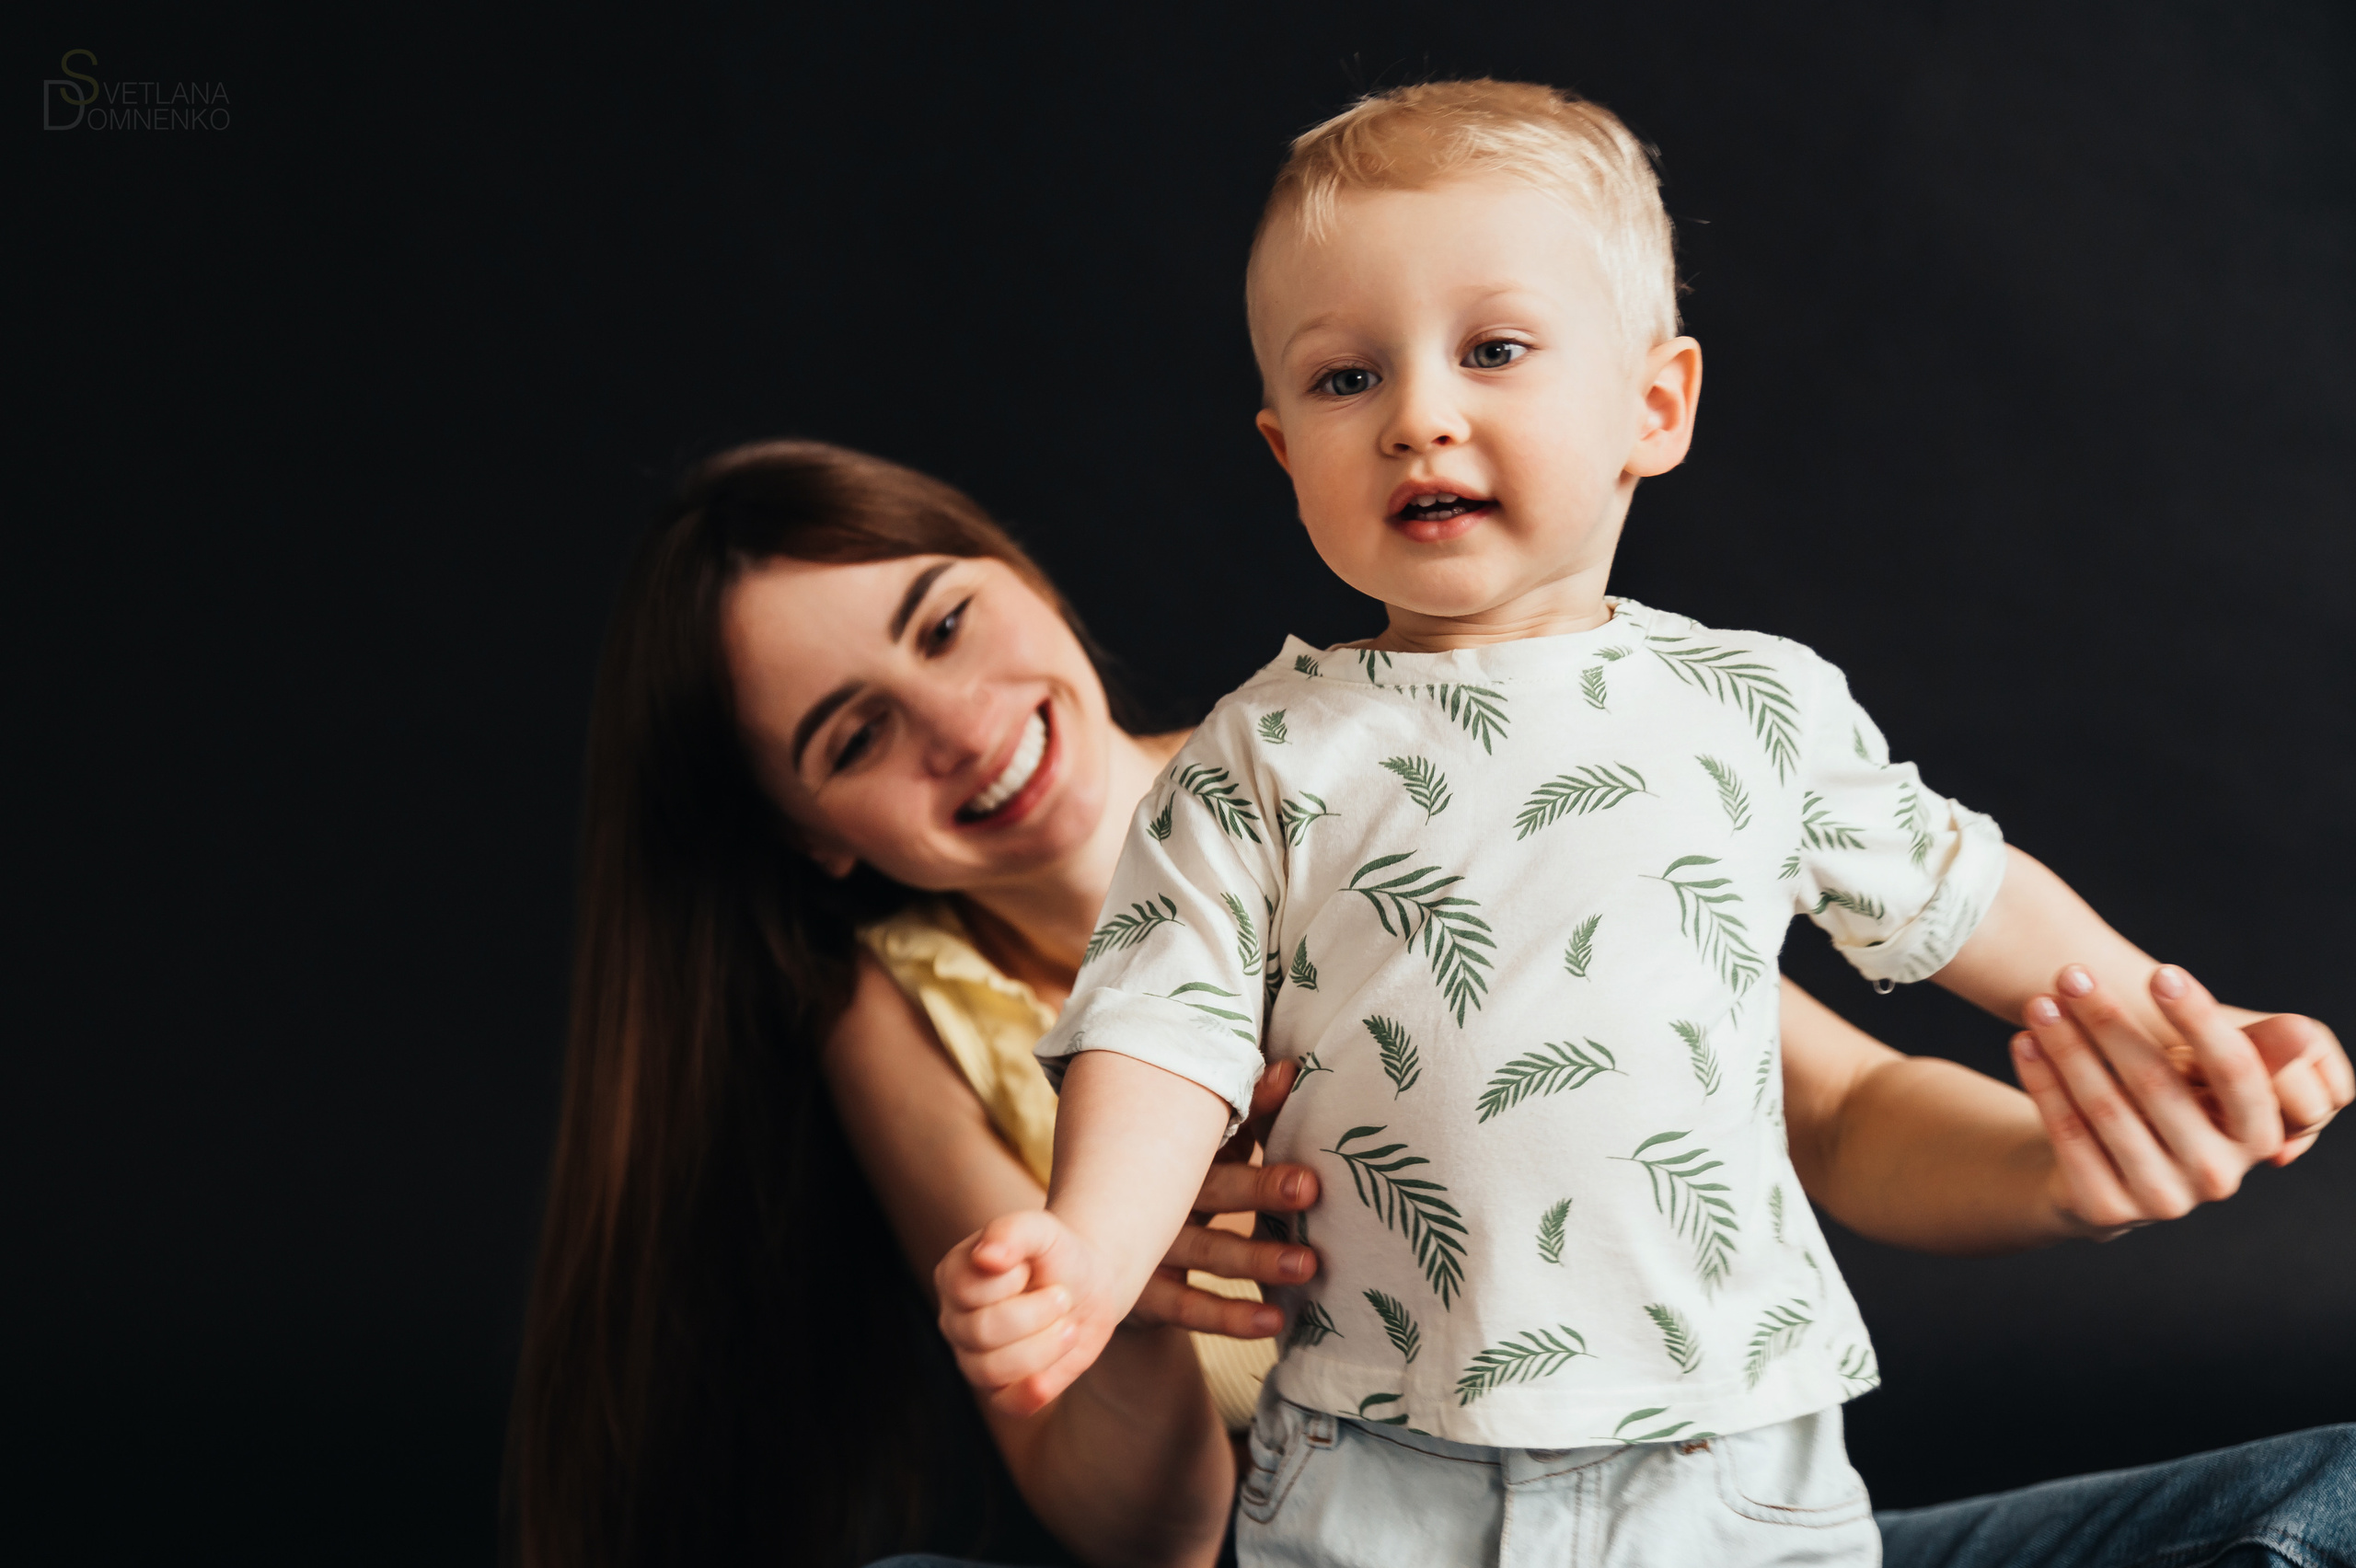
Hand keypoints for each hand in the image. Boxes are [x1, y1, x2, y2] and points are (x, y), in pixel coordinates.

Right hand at [935, 1208, 1124, 1416]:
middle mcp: (956, 1320)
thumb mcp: (1042, 1229)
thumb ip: (1012, 1232)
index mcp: (953, 1277)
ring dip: (1043, 1347)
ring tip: (1069, 1325)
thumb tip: (984, 1256)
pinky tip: (1047, 1380)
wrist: (1088, 1285)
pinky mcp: (1003, 1388)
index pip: (967, 1291)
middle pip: (981, 1332)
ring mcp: (974, 1357)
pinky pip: (1006, 1403)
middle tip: (1063, 1296)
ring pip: (990, 1370)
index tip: (1031, 1266)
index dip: (1012, 1280)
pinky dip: (1028, 1394)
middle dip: (1035, 1314)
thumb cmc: (1056, 1254)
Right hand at [1129, 1058, 1320, 1335]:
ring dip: (1259, 1259)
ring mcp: (1149, 1246)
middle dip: (1262, 1189)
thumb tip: (1289, 1069)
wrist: (1103, 1257)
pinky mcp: (1146, 1294)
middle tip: (1310, 1187)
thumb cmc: (1182, 1187)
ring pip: (1209, 1251)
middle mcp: (1161, 1197)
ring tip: (1308, 1265)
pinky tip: (1273, 1321)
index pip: (1220, 1136)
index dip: (1256, 1118)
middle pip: (1215, 1190)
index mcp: (1179, 1154)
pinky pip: (1188, 1307)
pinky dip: (1229, 1317)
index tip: (1298, 1117)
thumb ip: (1250, 1113)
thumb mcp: (1209, 1150)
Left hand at [2011, 962, 2346, 1235]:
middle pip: (2157, 1083)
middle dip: (2108, 1021)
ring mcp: (2161, 1200)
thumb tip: (2303, 1032)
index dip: (2199, 1020)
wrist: (2108, 1176)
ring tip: (2039, 1004)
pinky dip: (2042, 1081)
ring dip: (2066, 1047)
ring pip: (2104, 1106)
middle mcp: (2216, 1176)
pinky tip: (2022, 1043)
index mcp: (2256, 1138)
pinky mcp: (2106, 1208)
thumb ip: (2247, 1053)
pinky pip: (2066, 1133)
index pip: (2235, 1071)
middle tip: (2070, 974)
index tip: (2160, 970)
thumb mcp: (2206, 1082)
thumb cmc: (2168, 1107)